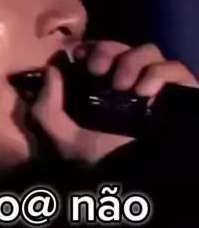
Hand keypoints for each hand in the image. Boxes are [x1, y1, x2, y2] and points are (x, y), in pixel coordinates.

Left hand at [32, 41, 197, 164]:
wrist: (138, 180)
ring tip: (120, 86)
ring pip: (148, 50)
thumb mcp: (66, 140)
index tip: (76, 55)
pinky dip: (157, 73)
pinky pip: (174, 67)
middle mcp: (130, 83)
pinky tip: (144, 92)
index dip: (88, 48)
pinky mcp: (180, 91)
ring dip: (129, 61)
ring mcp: (157, 85)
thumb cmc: (102, 162)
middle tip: (95, 69)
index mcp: (103, 90)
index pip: (98, 53)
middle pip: (120, 47)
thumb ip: (47, 109)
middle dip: (104, 50)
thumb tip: (50, 69)